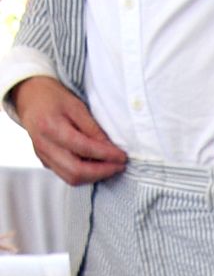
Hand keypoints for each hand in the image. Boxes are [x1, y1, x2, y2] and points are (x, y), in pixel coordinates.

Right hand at [10, 76, 126, 184]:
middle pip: (76, 171)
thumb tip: (110, 148)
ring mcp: (42, 155)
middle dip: (102, 172)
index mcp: (50, 127)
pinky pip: (66, 174)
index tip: (123, 156)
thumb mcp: (76, 106)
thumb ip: (92, 129)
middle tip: (120, 166)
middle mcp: (44, 145)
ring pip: (70, 178)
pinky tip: (97, 166)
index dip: (106, 155)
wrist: (29, 98)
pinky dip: (84, 174)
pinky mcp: (44, 160)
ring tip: (111, 167)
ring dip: (95, 176)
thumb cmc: (53, 98)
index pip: (83, 148)